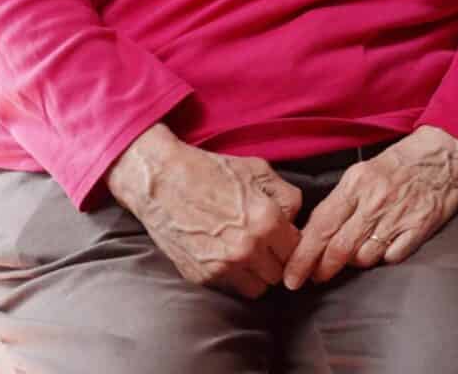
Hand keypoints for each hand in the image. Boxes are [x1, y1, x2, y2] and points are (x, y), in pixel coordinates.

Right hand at [106, 124, 302, 298]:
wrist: (161, 181)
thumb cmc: (209, 170)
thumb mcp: (258, 169)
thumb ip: (287, 197)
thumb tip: (295, 219)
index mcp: (266, 221)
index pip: (296, 251)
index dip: (291, 243)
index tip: (283, 237)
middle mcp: (247, 249)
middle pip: (279, 274)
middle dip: (275, 260)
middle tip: (265, 245)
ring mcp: (223, 266)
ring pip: (257, 288)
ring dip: (256, 274)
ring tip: (247, 254)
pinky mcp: (202, 276)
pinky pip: (231, 287)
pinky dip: (233, 276)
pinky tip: (225, 255)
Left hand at [283, 125, 457, 286]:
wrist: (442, 153)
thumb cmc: (397, 164)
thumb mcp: (361, 173)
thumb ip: (339, 202)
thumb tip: (313, 234)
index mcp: (355, 185)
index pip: (321, 227)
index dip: (302, 256)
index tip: (291, 275)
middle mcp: (374, 202)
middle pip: (338, 248)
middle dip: (321, 270)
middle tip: (313, 280)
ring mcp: (397, 216)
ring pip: (364, 257)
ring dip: (353, 263)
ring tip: (353, 258)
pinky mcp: (419, 228)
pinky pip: (392, 257)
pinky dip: (383, 259)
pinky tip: (382, 251)